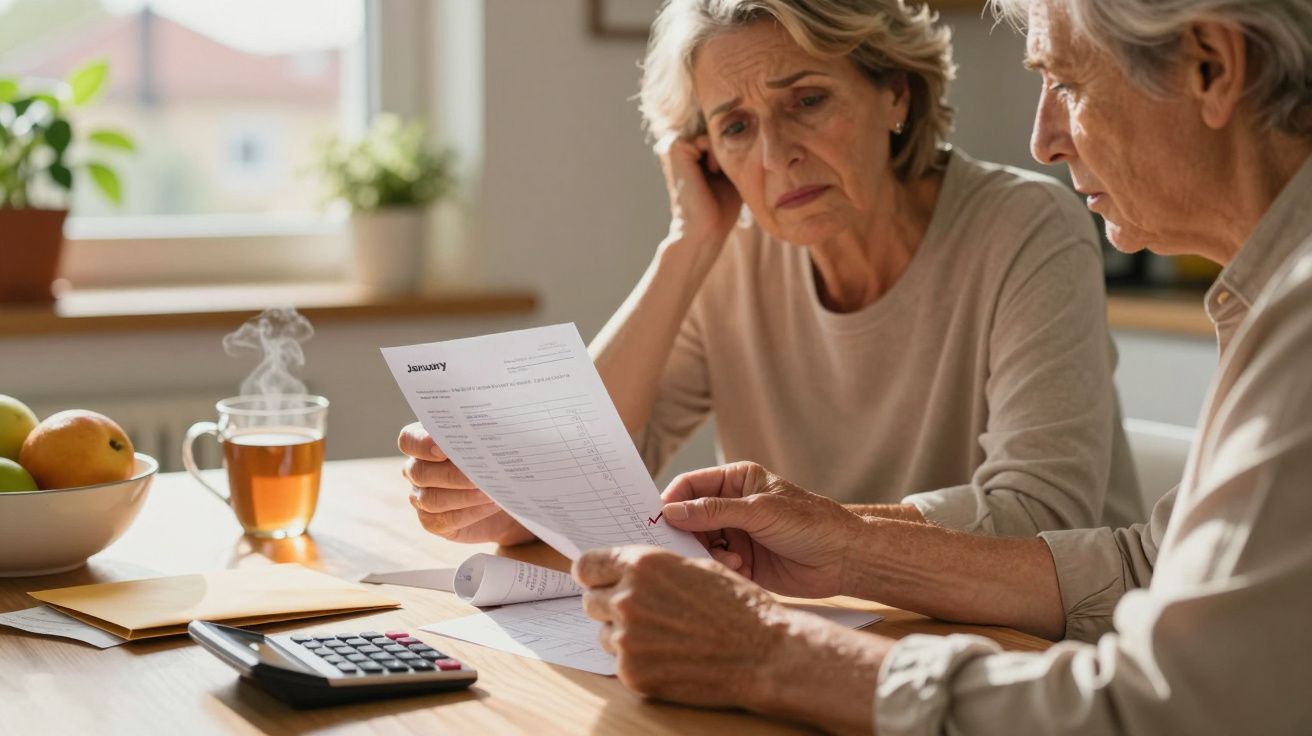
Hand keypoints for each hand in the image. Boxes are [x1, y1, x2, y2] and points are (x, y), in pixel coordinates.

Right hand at [398, 422, 533, 545]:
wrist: (505, 494)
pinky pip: (443, 520)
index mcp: (424, 443)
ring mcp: (421, 497)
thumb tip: (488, 434)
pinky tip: (491, 505)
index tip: (443, 449)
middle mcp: (416, 469)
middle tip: (479, 474)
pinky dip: (470, 512)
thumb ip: (481, 436)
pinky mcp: (432, 522)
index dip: (421, 444)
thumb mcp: (488, 444)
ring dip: (464, 496)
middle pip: (419, 472)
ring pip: (431, 499)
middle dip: (451, 475)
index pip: (408, 440)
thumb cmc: (494, 460)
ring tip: (490, 492)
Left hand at [573, 546, 791, 709]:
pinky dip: (640, 662)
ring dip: (624, 635)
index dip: (592, 573)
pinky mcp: (633, 673)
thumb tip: (626, 573)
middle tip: (640, 612)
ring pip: (605, 634)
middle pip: (590, 601)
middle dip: (609, 605)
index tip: (597, 580)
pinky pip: (620, 663)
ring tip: (665, 637)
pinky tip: (671, 658)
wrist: (762, 653)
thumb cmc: (737, 606)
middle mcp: (627, 599)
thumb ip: (653, 570)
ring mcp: (627, 639)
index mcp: (642, 566)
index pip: (586, 566)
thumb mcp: (695, 568)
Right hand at [655, 132, 741, 268]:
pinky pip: (707, 137)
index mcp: (690, 150)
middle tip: (723, 175)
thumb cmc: (721, 207)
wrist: (706, 228)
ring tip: (716, 174)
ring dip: (723, 153)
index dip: (734, 148)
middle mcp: (680, 145)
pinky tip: (712, 172)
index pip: (722, 133)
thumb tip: (752, 127)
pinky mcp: (675, 147)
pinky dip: (717, 154)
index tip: (731, 172)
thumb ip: (735, 150)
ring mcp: (675, 144)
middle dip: (729, 149)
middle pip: (719, 130)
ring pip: (714, 133)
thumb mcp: (732, 172)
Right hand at [661, 462, 863, 598]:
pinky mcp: (741, 563)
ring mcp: (735, 535)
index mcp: (735, 481)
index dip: (672, 501)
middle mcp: (731, 507)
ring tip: (729, 560)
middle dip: (687, 533)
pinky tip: (739, 569)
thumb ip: (713, 511)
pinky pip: (715, 565)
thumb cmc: (810, 523)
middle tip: (685, 547)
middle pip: (689, 518)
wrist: (844, 559)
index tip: (659, 520)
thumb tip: (671, 511)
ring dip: (707, 554)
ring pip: (700, 544)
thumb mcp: (759, 511)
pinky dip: (721, 569)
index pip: (690, 486)